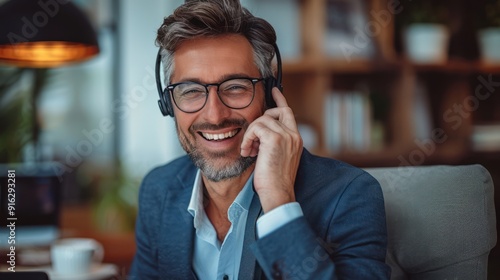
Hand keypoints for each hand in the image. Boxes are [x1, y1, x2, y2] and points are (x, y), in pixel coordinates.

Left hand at [241, 87, 302, 212]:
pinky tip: (248, 152)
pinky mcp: (275, 139)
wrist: (277, 194)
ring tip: (249, 151)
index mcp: (296, 139)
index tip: (275, 90)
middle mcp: (293, 135)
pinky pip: (256, 127)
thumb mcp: (277, 159)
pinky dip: (248, 139)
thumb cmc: (274, 182)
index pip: (289, 112)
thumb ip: (274, 144)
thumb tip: (260, 136)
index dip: (280, 100)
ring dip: (251, 134)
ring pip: (262, 119)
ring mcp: (286, 136)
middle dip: (261, 116)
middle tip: (252, 134)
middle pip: (277, 111)